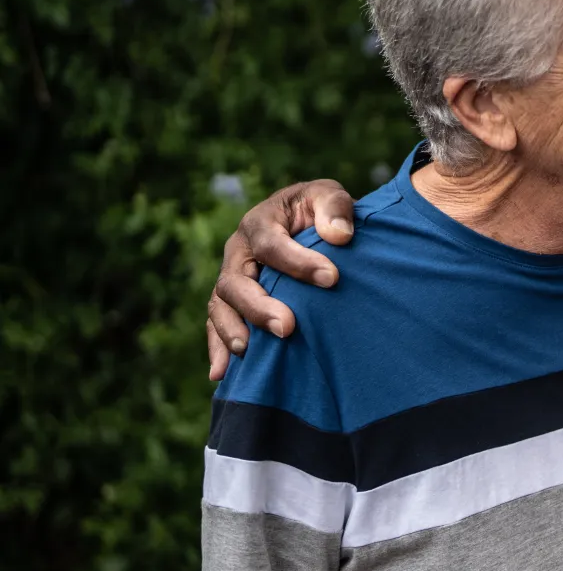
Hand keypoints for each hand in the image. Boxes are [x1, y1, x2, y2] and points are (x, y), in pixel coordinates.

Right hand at [205, 179, 357, 379]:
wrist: (306, 222)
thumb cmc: (319, 210)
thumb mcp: (329, 196)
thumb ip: (335, 208)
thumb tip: (339, 235)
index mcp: (260, 223)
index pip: (272, 244)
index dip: (299, 262)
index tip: (332, 279)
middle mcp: (238, 251)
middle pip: (236, 281)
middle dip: (260, 306)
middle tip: (288, 328)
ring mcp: (231, 278)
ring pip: (220, 305)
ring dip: (233, 329)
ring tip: (249, 350)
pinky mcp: (231, 302)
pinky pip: (216, 325)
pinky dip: (217, 348)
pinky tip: (221, 374)